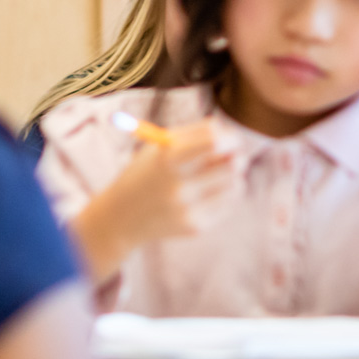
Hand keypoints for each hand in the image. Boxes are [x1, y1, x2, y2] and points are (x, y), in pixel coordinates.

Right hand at [101, 122, 237, 242]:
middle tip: (236, 157)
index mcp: (168, 158)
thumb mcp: (159, 149)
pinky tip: (204, 198)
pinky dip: (223, 198)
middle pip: (231, 166)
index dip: (230, 138)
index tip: (232, 140)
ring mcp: (187, 209)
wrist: (121, 218)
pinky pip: (227, 206)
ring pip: (235, 186)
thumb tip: (228, 131)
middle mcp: (178, 185)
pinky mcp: (194, 227)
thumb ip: (193, 135)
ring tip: (218, 178)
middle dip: (237, 158)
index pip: (214, 141)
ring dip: (233, 179)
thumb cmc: (145, 174)